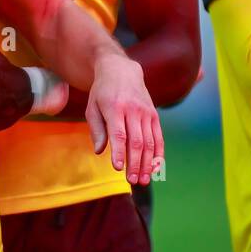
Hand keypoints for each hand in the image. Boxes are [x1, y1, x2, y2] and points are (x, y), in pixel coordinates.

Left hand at [85, 55, 161, 185]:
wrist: (121, 70)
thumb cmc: (102, 92)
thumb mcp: (92, 107)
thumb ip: (97, 129)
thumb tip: (100, 151)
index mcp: (114, 107)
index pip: (119, 133)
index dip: (120, 152)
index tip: (118, 168)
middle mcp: (133, 109)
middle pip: (136, 141)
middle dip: (135, 163)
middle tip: (132, 180)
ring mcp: (146, 112)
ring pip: (149, 141)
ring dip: (147, 163)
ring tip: (143, 180)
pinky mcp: (153, 114)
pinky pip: (158, 136)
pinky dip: (158, 153)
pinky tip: (155, 168)